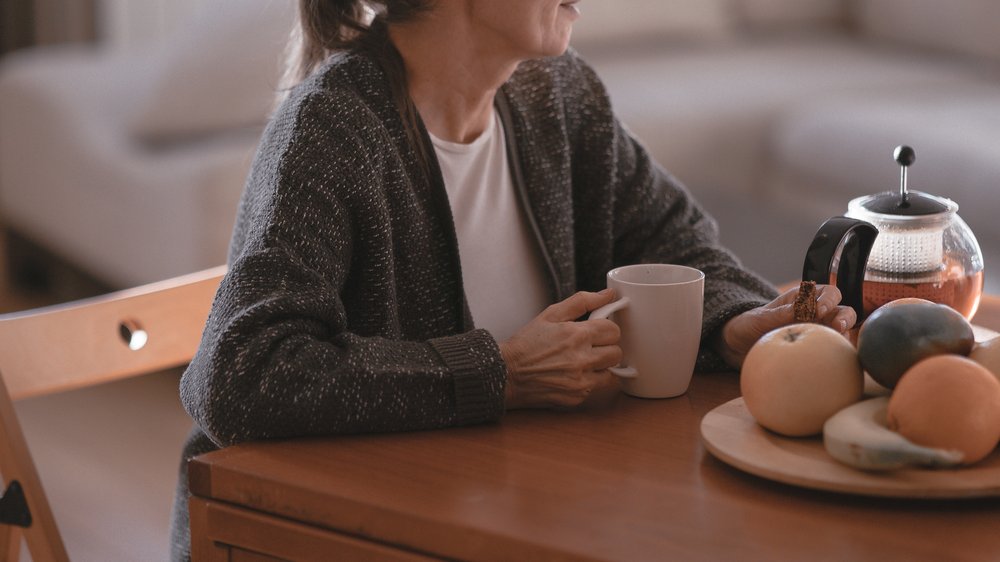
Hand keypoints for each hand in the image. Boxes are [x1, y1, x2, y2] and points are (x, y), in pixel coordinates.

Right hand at [500, 289, 622, 409]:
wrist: (506, 374)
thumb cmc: (526, 343)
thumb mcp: (550, 314)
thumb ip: (582, 301)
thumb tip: (608, 294)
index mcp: (577, 335)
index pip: (614, 330)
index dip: (606, 329)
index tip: (596, 331)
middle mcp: (582, 360)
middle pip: (617, 352)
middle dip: (606, 347)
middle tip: (590, 346)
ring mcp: (581, 381)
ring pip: (611, 372)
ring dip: (601, 366)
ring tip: (583, 362)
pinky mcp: (577, 397)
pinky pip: (596, 388)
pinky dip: (589, 381)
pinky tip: (572, 375)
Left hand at [716, 284, 855, 367]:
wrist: (737, 346)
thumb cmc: (749, 325)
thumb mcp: (760, 318)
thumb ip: (779, 314)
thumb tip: (799, 310)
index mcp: (802, 300)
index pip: (827, 293)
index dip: (829, 299)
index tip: (819, 310)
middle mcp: (814, 315)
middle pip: (842, 311)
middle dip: (845, 317)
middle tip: (838, 327)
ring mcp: (816, 333)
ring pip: (842, 332)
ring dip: (845, 336)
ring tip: (839, 342)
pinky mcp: (813, 351)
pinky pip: (831, 351)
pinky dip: (837, 354)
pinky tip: (834, 361)